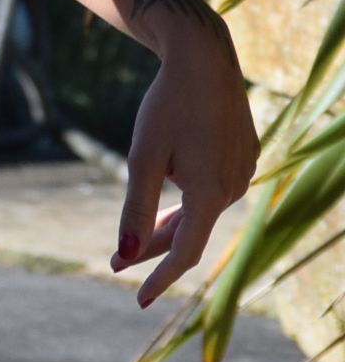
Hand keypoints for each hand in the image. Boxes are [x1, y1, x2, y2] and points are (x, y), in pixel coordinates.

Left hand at [112, 31, 258, 305]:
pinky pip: (213, 191)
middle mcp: (234, 188)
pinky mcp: (245, 158)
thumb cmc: (167, 106)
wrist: (203, 60)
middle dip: (153, 249)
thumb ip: (135, 209)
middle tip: (115, 262)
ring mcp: (243, 173)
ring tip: (140, 239)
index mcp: (210, 193)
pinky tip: (172, 203)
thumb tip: (125, 255)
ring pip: (202, 212)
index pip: (184, 253)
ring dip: (171, 225)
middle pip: (190, 232)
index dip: (160, 278)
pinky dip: (188, 203)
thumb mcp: (142, 157)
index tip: (138, 300)